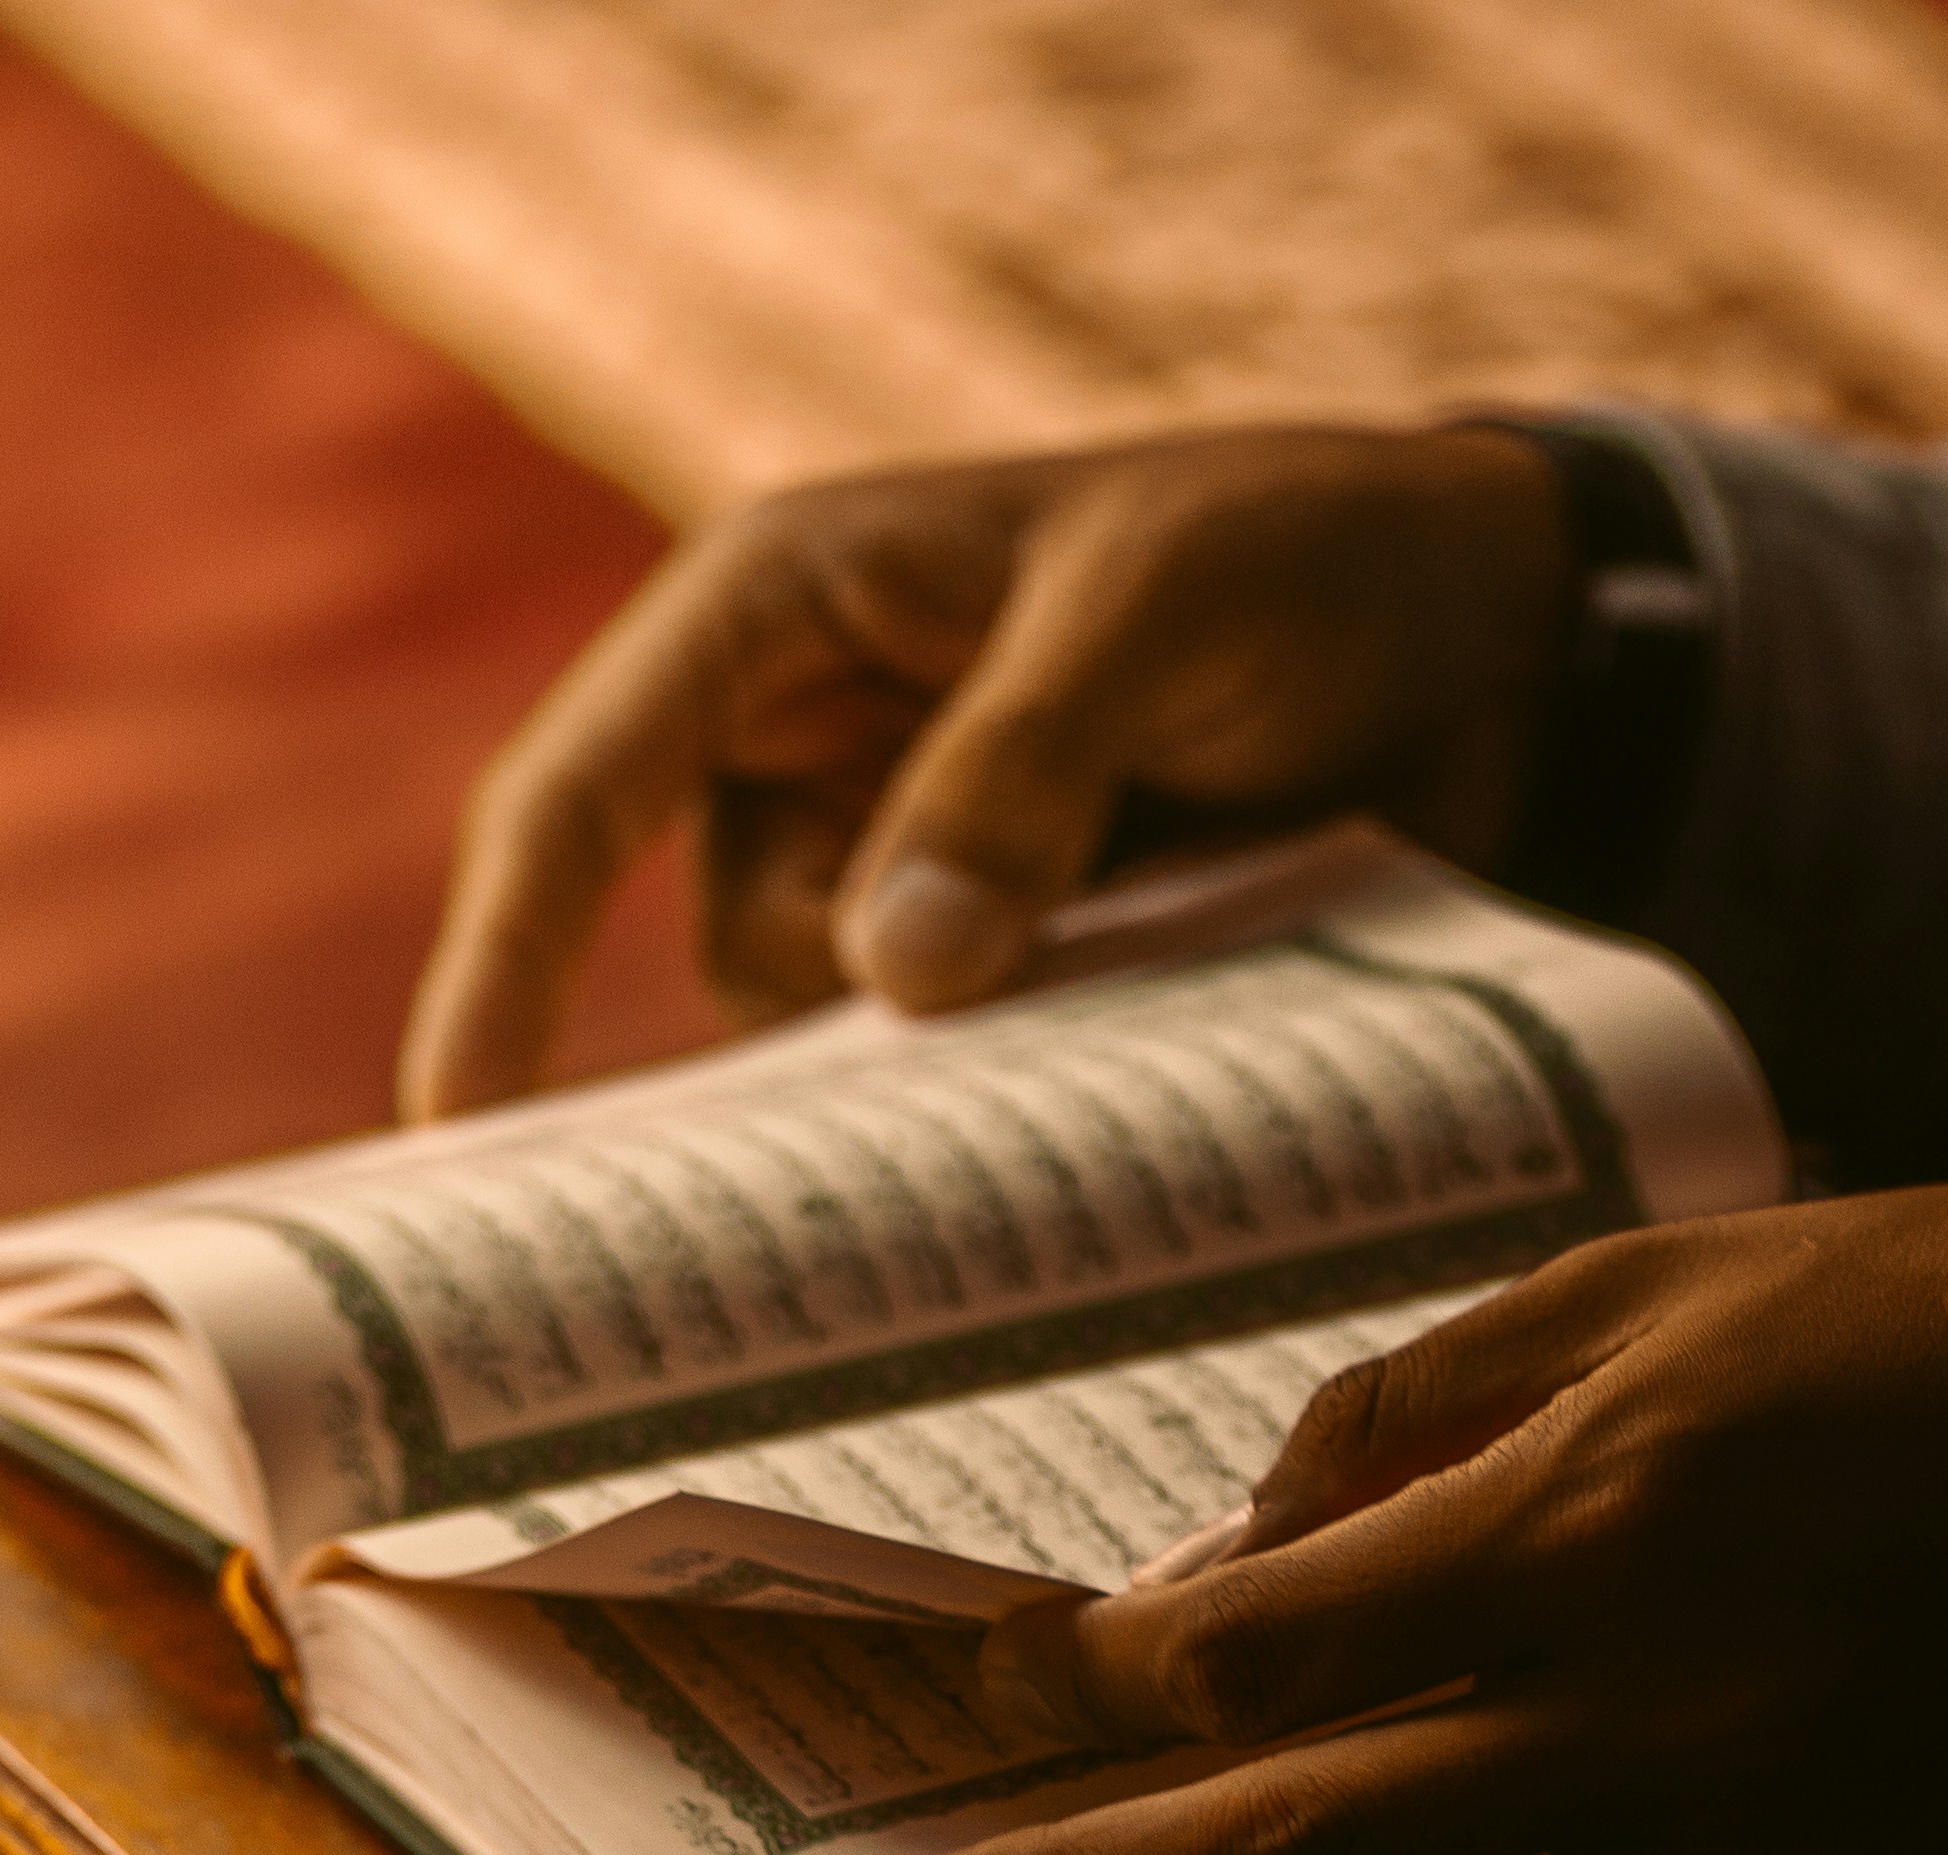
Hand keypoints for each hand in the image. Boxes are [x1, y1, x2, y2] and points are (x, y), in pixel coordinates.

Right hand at [402, 420, 1568, 1112]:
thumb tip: (892, 973)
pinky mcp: (1014, 963)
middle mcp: (814, 745)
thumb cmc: (1295, 558)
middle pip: (728, 954)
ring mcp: (911, 865)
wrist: (1485, 633)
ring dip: (944, 1091)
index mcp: (780, 611)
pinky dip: (1007, 1116)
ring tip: (1085, 1083)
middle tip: (841, 1204)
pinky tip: (1084, 1146)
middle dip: (795, 1064)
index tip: (462, 1131)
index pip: (582, 792)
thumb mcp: (1155, 620)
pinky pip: (955, 1078)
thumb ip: (1021, 773)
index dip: (505, 959)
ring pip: (844, 1042)